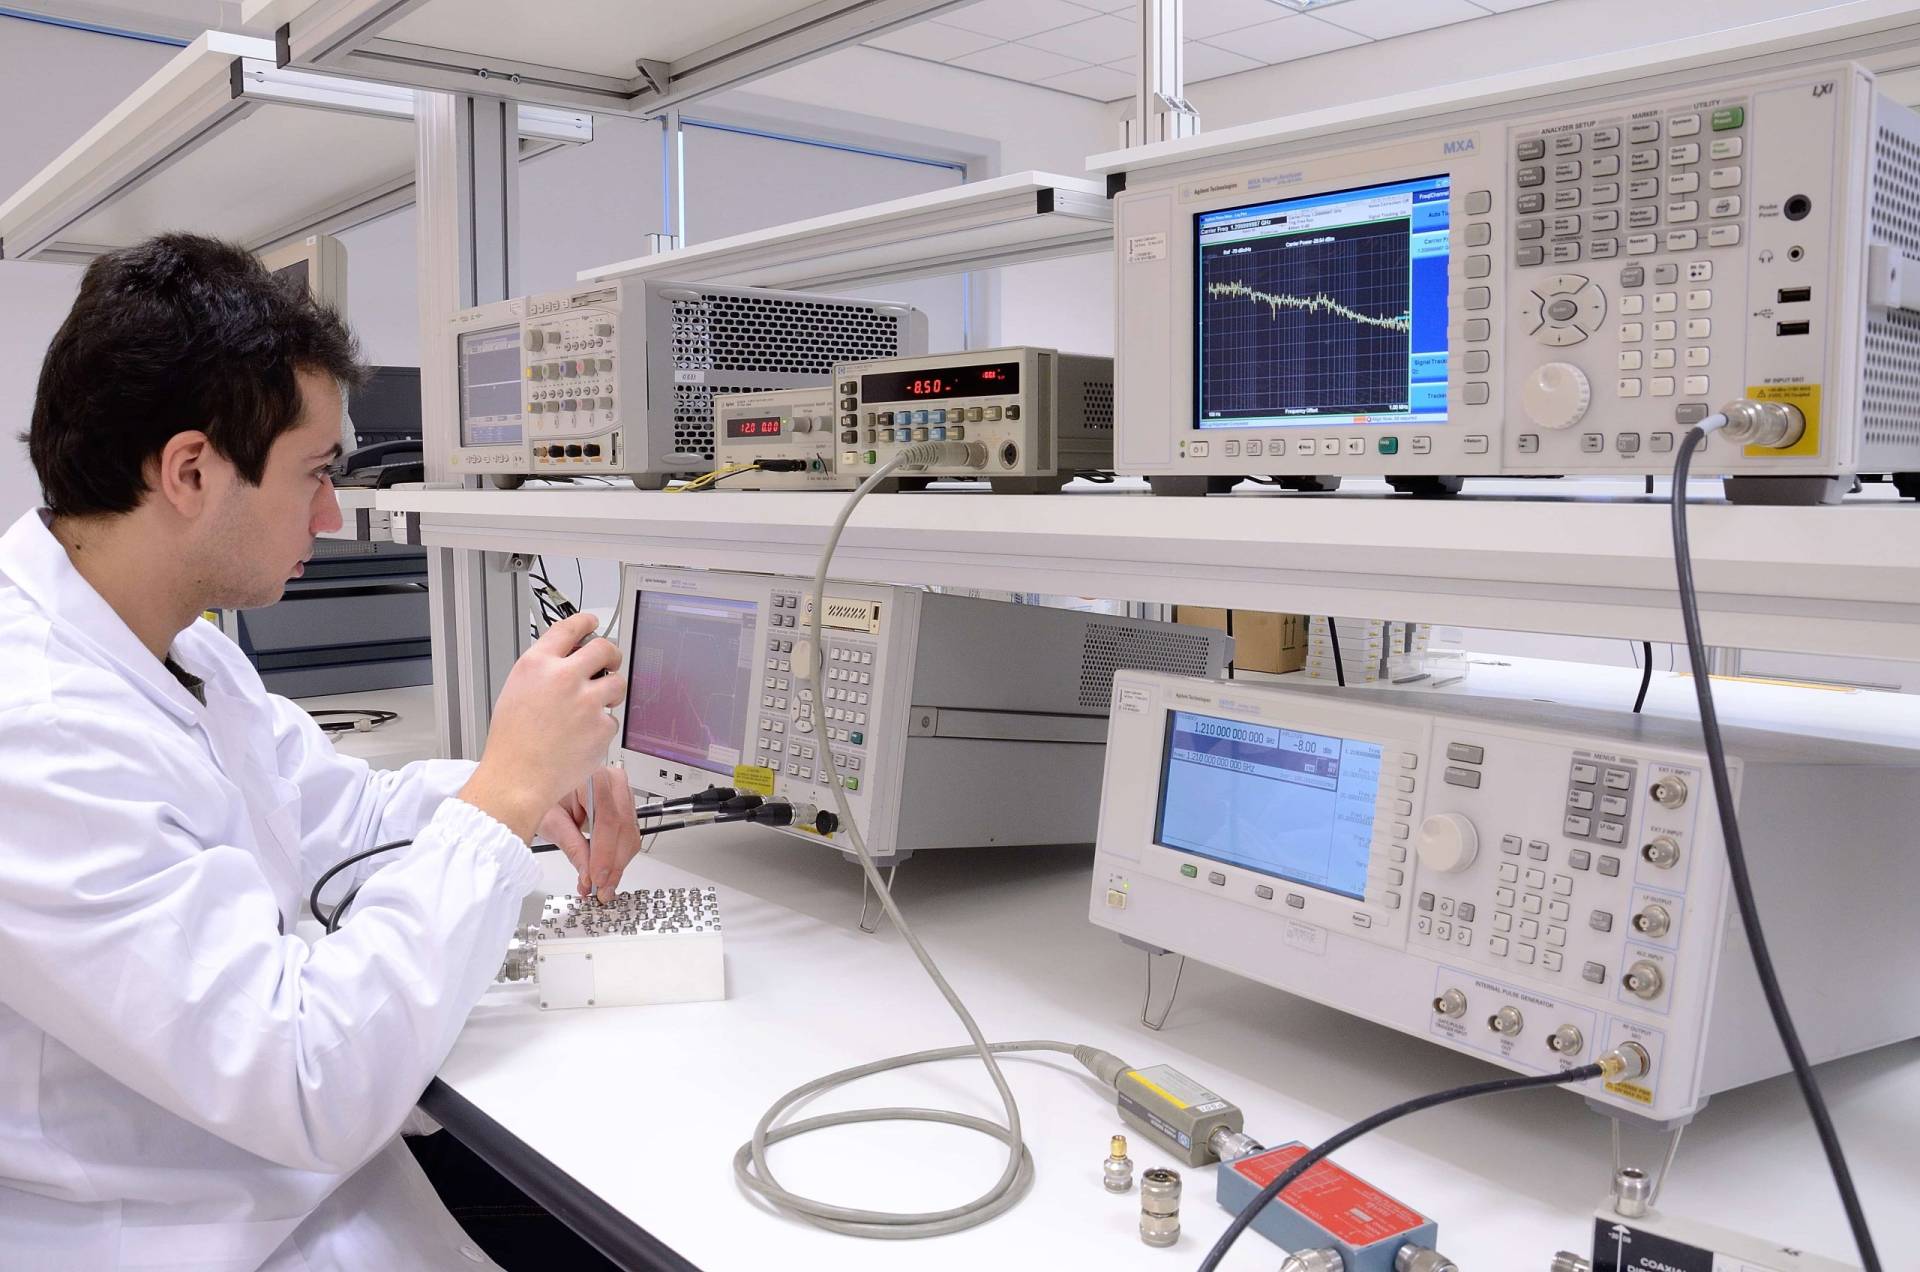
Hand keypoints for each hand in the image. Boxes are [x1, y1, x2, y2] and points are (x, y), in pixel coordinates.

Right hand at [459, 612, 621, 840]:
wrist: (517, 779)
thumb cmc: (512, 742)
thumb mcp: (516, 690)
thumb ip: (543, 670)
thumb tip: (568, 660)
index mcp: (538, 664)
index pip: (569, 628)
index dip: (585, 621)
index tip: (592, 622)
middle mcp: (564, 677)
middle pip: (604, 648)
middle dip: (611, 654)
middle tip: (610, 663)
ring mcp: (587, 701)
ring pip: (617, 683)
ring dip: (611, 692)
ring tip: (593, 707)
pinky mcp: (602, 727)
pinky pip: (611, 719)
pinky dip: (601, 727)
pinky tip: (582, 737)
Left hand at [539, 764, 645, 901]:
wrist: (546, 783)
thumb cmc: (545, 794)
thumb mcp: (551, 821)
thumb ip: (572, 847)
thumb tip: (587, 874)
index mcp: (594, 777)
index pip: (607, 819)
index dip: (604, 853)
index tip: (598, 878)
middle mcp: (614, 781)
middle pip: (623, 828)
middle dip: (613, 864)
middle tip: (602, 888)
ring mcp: (623, 792)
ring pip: (630, 834)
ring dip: (618, 863)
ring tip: (603, 884)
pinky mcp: (625, 805)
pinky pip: (630, 834)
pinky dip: (619, 856)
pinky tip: (607, 871)